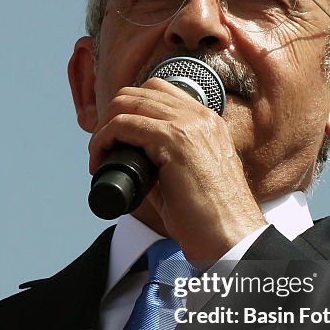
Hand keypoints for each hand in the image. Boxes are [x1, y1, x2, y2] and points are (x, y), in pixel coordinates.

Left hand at [88, 78, 264, 262]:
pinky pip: (124, 124)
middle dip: (112, 116)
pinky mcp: (175, 141)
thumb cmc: (211, 219)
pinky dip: (103, 140)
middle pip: (139, 91)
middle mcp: (200, 116)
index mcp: (207, 122)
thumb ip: (163, 160)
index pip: (158, 92)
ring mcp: (189, 125)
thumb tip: (131, 159)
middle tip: (102, 148)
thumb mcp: (188, 178)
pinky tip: (100, 161)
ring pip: (127, 103)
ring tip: (98, 156)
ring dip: (104, 128)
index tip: (115, 140)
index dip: (129, 110)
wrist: (231, 238)